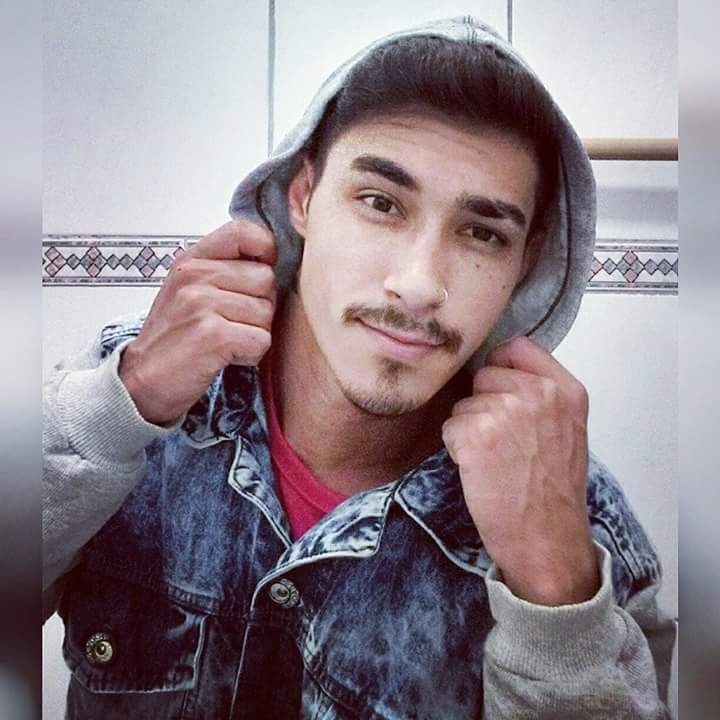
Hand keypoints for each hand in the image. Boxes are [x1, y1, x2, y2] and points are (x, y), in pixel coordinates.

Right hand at [119, 219, 276, 425]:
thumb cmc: (172, 340)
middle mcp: (194, 276)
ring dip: (253, 333)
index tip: (257, 276)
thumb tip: (271, 261)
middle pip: (266, 278)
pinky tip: (225, 356)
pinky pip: (261, 339)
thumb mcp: (189, 291)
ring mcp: (202, 303)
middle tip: (230, 323)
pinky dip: (250, 354)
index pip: (244, 232)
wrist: (140, 383)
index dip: (265, 251)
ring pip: (267, 311)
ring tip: (223, 341)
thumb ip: (224, 271)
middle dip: (259, 306)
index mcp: (191, 261)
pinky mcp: (213, 334)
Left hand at [442, 337, 599, 605]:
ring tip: (495, 459)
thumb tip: (498, 368)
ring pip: (464, 403)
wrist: (547, 540)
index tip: (501, 392)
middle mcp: (538, 394)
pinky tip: (480, 470)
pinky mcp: (476, 434)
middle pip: (484, 375)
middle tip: (502, 442)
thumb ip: (540, 394)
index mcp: (566, 390)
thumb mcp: (567, 429)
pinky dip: (457, 448)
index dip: (501, 368)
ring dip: (470, 428)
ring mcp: (506, 411)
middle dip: (483, 404)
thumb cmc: (553, 491)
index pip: (518, 347)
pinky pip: (450, 426)